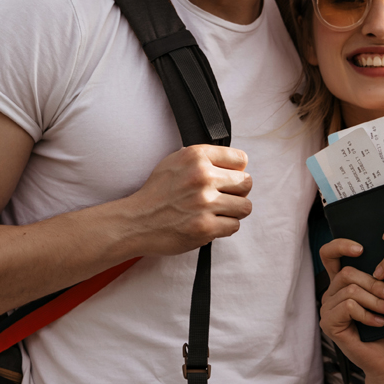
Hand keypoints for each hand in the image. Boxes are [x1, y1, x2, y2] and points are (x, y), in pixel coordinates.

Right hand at [120, 144, 251, 255]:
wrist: (136, 221)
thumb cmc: (157, 192)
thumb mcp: (175, 161)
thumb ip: (203, 158)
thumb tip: (235, 164)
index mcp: (196, 156)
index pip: (241, 159)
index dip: (237, 170)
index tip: (228, 178)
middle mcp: (202, 176)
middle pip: (247, 183)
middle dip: (238, 192)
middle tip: (223, 198)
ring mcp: (204, 203)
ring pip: (245, 206)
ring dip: (234, 211)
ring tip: (218, 212)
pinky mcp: (205, 227)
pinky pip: (234, 226)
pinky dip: (225, 227)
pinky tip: (210, 224)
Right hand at [319, 238, 383, 380]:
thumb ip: (379, 277)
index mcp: (342, 284)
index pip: (329, 254)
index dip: (341, 245)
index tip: (362, 249)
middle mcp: (330, 294)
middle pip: (347, 273)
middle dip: (375, 283)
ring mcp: (327, 310)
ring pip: (351, 290)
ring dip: (376, 301)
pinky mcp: (329, 325)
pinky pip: (349, 307)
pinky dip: (368, 314)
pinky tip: (381, 323)